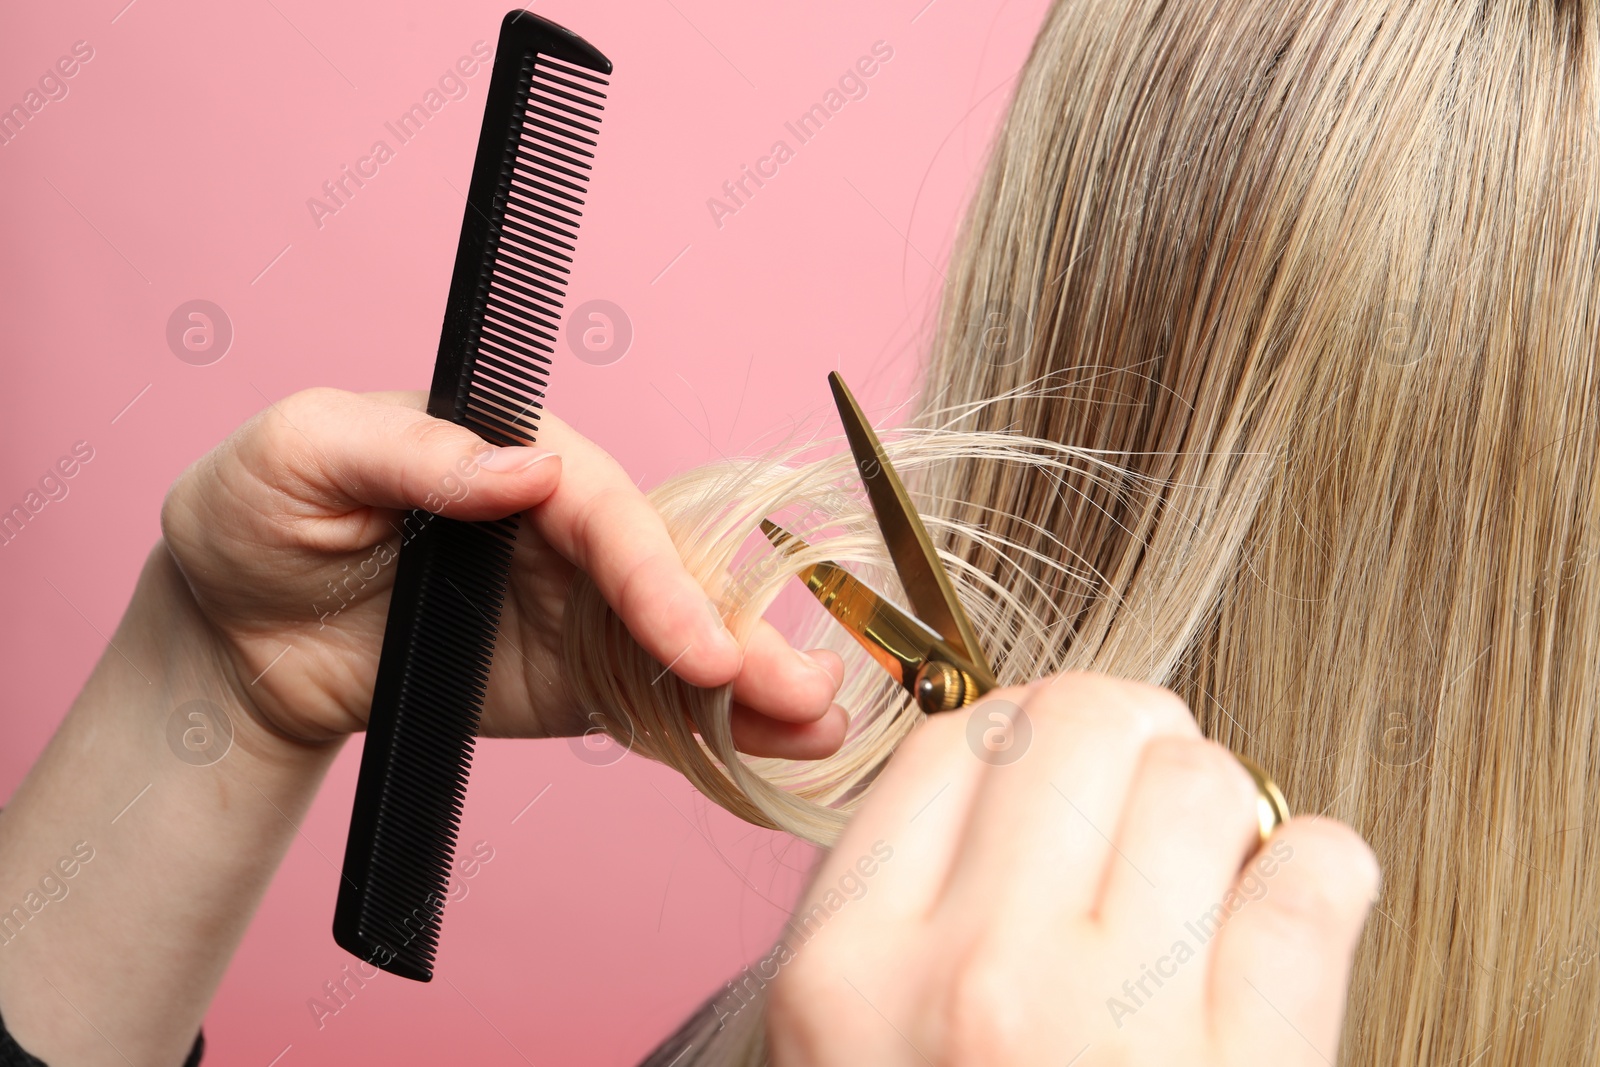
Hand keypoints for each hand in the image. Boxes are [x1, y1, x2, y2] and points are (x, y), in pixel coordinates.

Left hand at [157, 387, 846, 753]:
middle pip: (669, 575)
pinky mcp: (573, 679)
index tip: (698, 644)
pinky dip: (709, 731)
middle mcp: (565, 528)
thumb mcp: (303, 450)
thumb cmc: (260, 509)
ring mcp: (577, 608)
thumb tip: (529, 470)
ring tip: (817, 727)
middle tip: (804, 692)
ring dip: (753, 684)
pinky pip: (649, 703)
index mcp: (513, 453)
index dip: (657, 575)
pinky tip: (774, 751)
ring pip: (680, 641)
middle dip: (739, 635)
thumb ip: (411, 452)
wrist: (237, 631)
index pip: (607, 510)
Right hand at [765, 672, 1377, 1064]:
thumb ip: (904, 914)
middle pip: (1080, 725)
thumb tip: (1018, 759)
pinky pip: (1312, 876)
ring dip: (1227, 812)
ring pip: (1201, 780)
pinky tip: (1295, 909)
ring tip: (1217, 877)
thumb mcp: (853, 1057)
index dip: (1027, 731)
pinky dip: (1322, 872)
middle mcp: (965, 982)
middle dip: (1135, 743)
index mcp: (845, 973)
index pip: (954, 744)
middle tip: (1156, 797)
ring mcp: (1109, 1029)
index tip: (1069, 766)